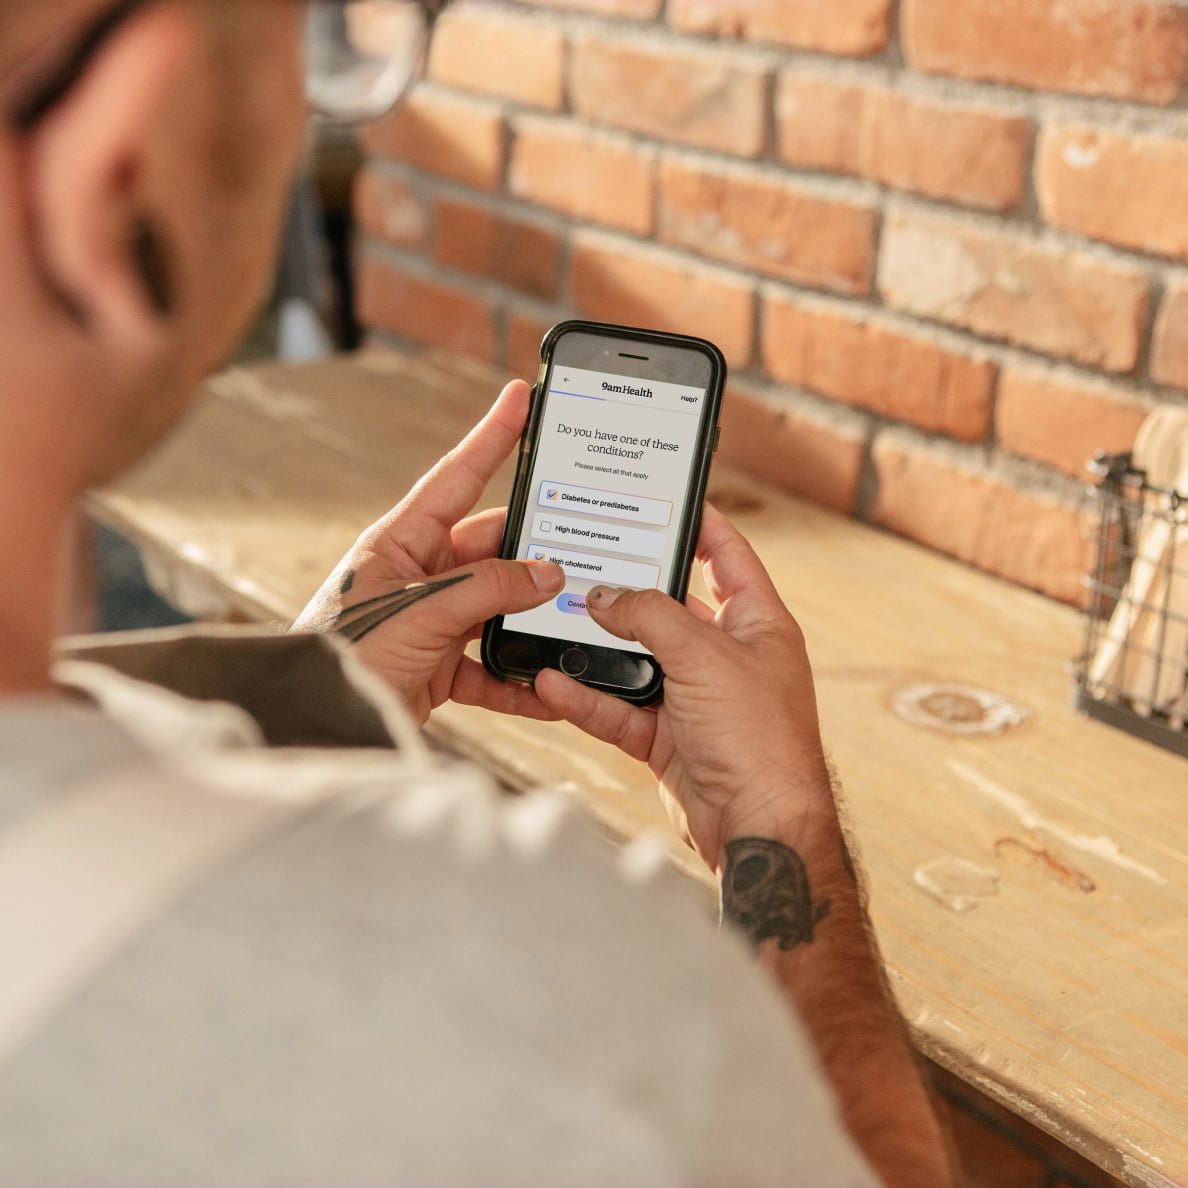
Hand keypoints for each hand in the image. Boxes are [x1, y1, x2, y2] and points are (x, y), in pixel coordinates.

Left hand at [294, 380, 563, 725]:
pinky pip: (493, 664)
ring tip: (572, 618)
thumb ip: (487, 589)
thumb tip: (548, 574)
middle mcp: (420, 573)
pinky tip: (545, 687)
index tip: (521, 397)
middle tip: (581, 546)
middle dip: (535, 552)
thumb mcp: (420, 611)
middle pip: (492, 548)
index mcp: (401, 540)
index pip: (457, 476)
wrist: (316, 719)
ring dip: (532, 618)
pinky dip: (518, 676)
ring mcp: (434, 618)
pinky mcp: (443, 664)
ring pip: (500, 605)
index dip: (492, 435)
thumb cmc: (344, 654)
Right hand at [535, 504, 835, 872]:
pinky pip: (620, 707)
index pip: (728, 556)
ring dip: (598, 647)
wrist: (758, 827)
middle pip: (670, 608)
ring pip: (637, 660)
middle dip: (627, 589)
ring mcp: (696, 698)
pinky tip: (553, 679)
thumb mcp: (704, 655)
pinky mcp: (669, 737)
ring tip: (555, 620)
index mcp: (758, 624)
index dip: (700, 524)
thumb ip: (651, 616)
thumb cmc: (758, 737)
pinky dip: (588, 696)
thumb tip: (605, 595)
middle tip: (586, 560)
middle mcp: (728, 656)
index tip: (663, 499)